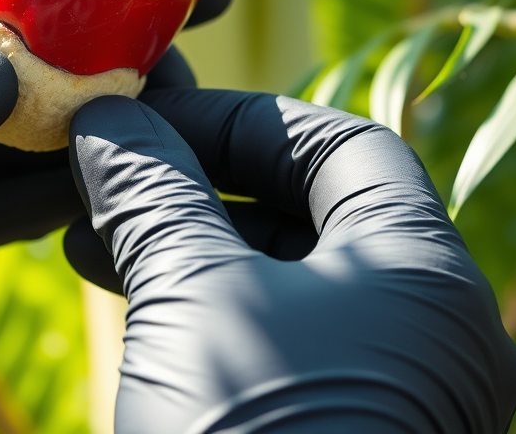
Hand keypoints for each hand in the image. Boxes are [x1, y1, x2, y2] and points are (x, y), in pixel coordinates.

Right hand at [67, 90, 515, 433]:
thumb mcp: (192, 301)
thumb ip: (156, 192)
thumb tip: (108, 118)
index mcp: (425, 276)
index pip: (344, 145)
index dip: (240, 120)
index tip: (147, 118)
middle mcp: (427, 333)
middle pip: (315, 212)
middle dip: (200, 183)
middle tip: (110, 170)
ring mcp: (391, 397)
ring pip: (285, 284)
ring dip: (187, 245)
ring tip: (87, 237)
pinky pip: (276, 348)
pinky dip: (202, 310)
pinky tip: (125, 297)